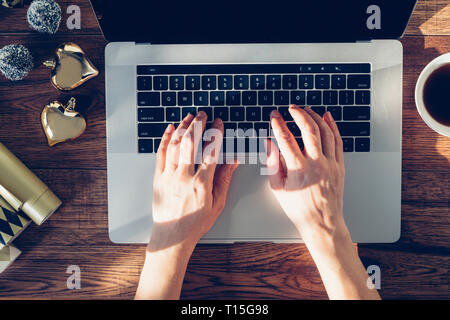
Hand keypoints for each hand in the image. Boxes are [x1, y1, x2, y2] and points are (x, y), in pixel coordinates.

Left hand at [150, 112, 238, 253]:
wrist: (172, 235)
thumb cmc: (195, 223)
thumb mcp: (217, 203)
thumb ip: (225, 179)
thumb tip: (234, 162)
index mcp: (202, 183)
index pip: (211, 151)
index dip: (216, 134)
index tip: (219, 124)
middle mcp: (184, 176)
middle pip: (191, 143)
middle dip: (198, 124)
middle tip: (203, 114)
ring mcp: (169, 176)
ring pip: (176, 145)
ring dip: (182, 128)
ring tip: (188, 117)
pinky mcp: (159, 178)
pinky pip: (161, 154)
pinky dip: (166, 139)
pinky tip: (170, 129)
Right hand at [267, 106, 379, 299]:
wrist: (322, 221)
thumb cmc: (299, 208)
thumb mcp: (278, 188)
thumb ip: (273, 164)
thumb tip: (270, 144)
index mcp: (298, 170)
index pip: (286, 139)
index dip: (278, 124)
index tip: (274, 116)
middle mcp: (316, 164)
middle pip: (308, 130)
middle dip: (298, 114)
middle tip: (291, 108)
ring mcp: (330, 164)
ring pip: (325, 132)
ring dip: (315, 117)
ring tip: (306, 110)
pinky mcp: (340, 166)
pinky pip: (338, 141)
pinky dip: (332, 127)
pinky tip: (327, 118)